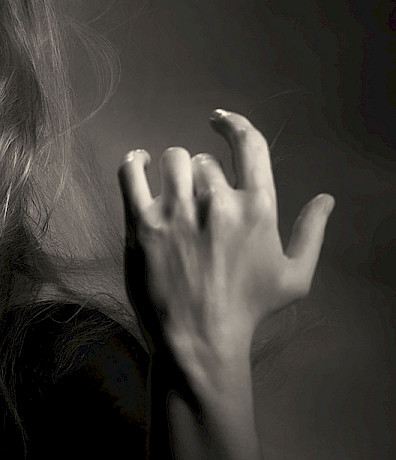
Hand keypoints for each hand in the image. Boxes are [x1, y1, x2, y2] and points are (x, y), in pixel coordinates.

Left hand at [117, 110, 333, 380]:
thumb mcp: (293, 277)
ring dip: (172, 171)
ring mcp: (178, 213)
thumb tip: (326, 200)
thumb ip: (311, 233)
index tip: (219, 119)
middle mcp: (219, 204)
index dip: (234, 124)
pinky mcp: (142, 224)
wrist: (198, 340)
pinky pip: (133, 172)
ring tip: (170, 193)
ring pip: (172, 160)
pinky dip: (135, 162)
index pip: (250, 144)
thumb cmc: (247, 311)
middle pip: (204, 161)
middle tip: (195, 209)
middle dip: (200, 177)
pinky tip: (138, 164)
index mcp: (258, 209)